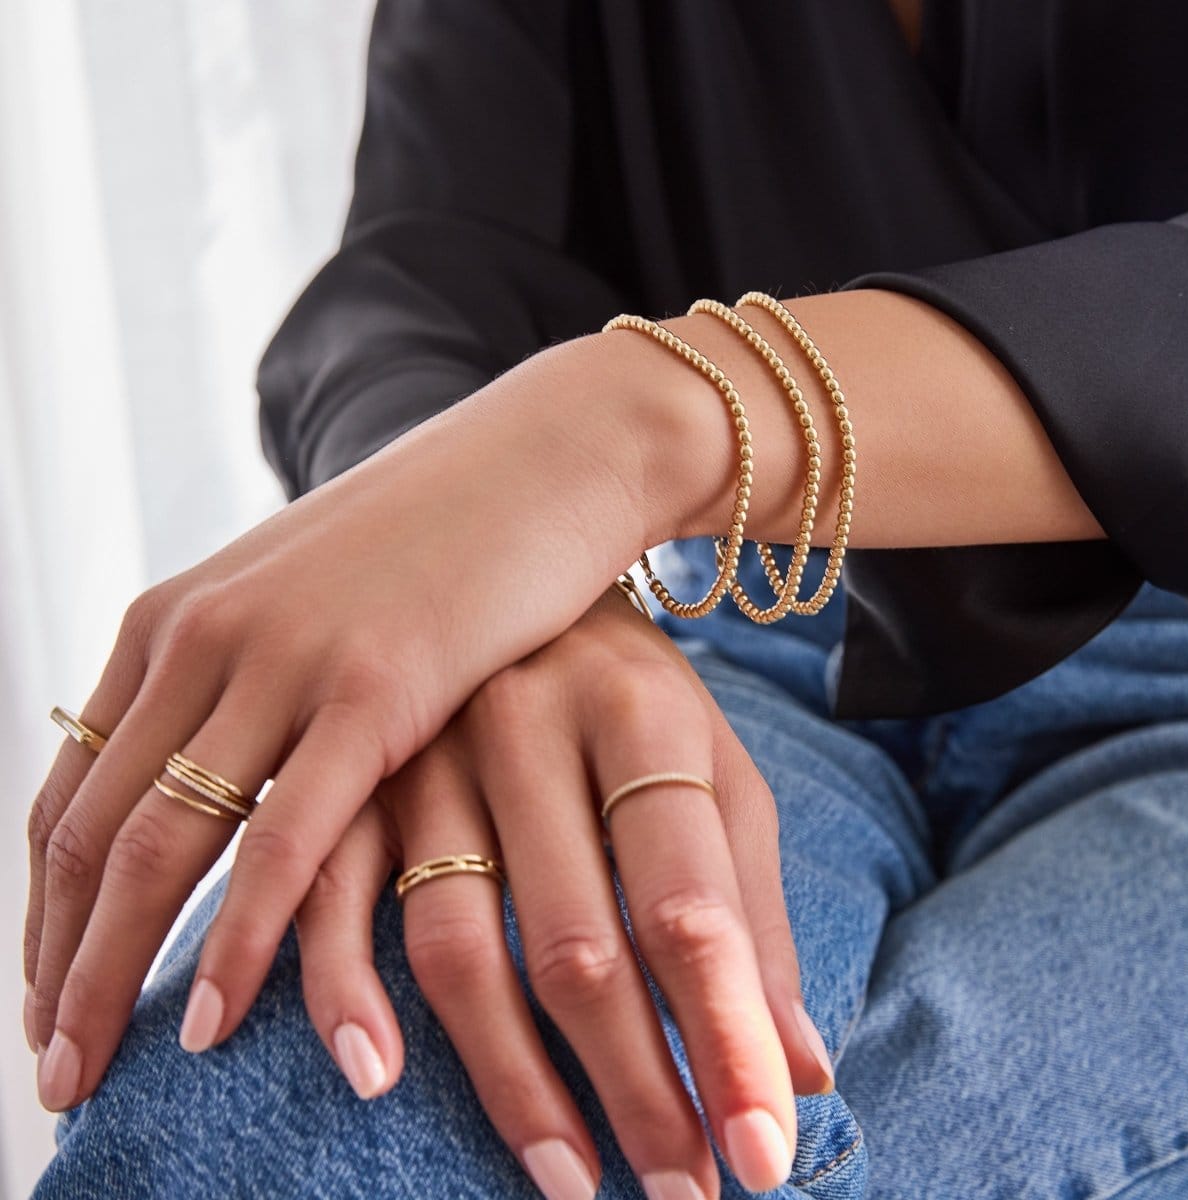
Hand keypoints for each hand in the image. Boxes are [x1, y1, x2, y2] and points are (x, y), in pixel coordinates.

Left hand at [23, 333, 672, 1111]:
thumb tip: (227, 777)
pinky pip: (282, 836)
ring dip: (110, 973)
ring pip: (161, 841)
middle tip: (51, 1071)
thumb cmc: (441, 541)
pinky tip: (214, 1019)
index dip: (50, 909)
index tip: (52, 991)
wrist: (542, 458)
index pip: (73, 790)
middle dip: (57, 964)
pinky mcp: (373, 683)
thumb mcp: (313, 602)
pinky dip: (239, 937)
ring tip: (93, 1075)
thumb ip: (252, 683)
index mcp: (179, 619)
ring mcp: (285, 656)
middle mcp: (206, 635)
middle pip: (92, 831)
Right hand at [293, 585, 834, 1197]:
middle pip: (577, 942)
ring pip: (457, 941)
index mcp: (644, 714)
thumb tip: (799, 1070)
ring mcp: (429, 747)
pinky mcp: (353, 770)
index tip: (764, 1155)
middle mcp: (531, 726)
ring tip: (571, 1176)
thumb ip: (751, 909)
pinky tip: (377, 1077)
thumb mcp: (714, 768)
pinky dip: (343, 988)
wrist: (525, 554)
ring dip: (510, 1078)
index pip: (691, 904)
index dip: (727, 1039)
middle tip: (678, 1189)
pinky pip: (331, 890)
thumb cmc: (635, 689)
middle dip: (633, 1084)